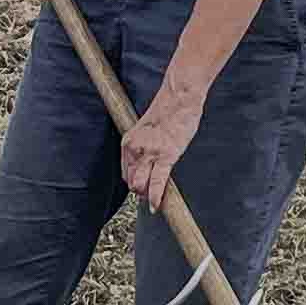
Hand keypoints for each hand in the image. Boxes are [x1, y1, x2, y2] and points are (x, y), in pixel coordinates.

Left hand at [120, 79, 208, 210]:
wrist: (179, 97)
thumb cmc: (168, 111)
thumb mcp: (146, 130)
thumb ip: (144, 147)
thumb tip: (148, 163)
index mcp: (128, 143)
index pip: (126, 173)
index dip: (135, 184)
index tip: (145, 188)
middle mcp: (134, 149)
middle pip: (131, 182)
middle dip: (141, 192)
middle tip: (152, 197)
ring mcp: (149, 153)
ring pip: (141, 185)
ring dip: (147, 197)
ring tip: (155, 202)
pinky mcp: (166, 155)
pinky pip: (158, 182)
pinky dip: (156, 197)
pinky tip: (157, 207)